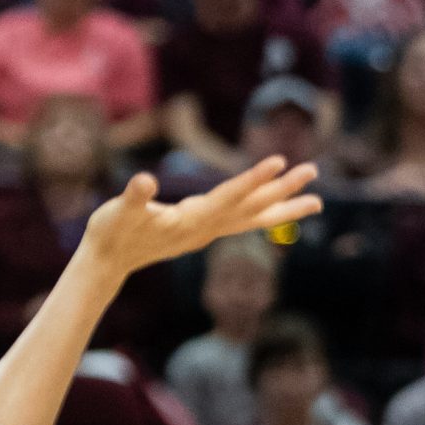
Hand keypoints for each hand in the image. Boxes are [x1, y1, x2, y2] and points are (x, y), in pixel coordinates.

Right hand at [79, 159, 321, 277]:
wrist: (107, 262)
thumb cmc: (110, 233)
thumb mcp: (117, 212)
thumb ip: (133, 197)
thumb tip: (144, 182)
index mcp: (191, 221)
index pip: (229, 197)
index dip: (253, 180)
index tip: (279, 162)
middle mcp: (205, 229)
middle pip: (252, 209)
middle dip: (283, 190)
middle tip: (313, 171)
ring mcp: (206, 233)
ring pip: (253, 219)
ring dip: (284, 208)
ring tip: (316, 201)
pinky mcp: (202, 232)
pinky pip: (243, 222)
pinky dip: (264, 214)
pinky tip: (275, 208)